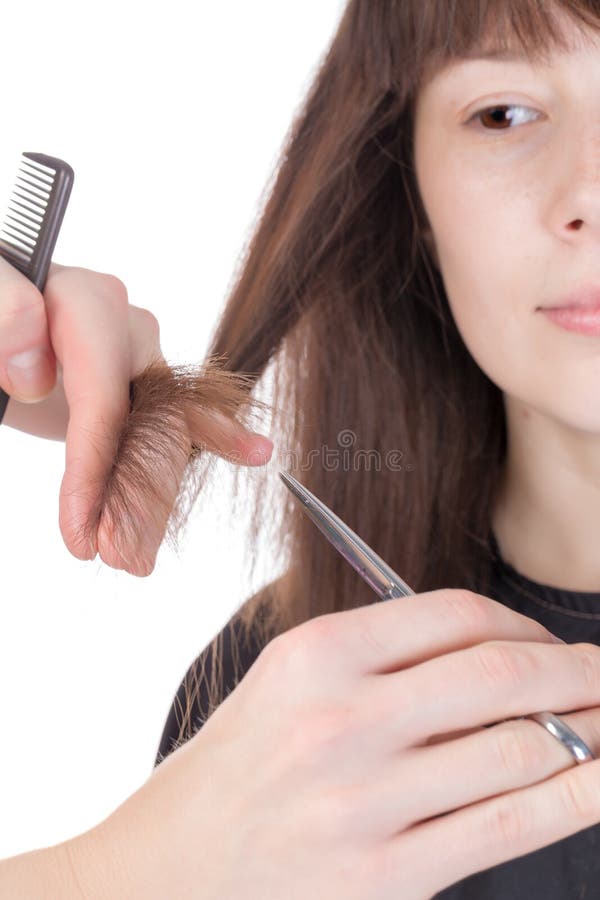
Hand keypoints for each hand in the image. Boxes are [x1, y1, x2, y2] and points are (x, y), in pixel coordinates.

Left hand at [0, 258, 272, 574]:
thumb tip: (34, 377)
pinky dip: (205, 445)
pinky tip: (255, 452)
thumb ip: (2, 308)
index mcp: (85, 302)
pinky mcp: (134, 384)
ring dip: (152, 502)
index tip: (77, 527)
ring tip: (135, 558)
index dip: (95, 465)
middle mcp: (124, 325)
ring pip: (162, 435)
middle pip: (146, 421)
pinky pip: (173, 420)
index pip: (104, 395)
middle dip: (133, 497)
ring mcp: (134, 355)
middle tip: (112, 558)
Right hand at [70, 589, 599, 898]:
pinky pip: (508, 826)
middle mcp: (342, 720)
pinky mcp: (387, 877)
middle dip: (578, 669)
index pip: (453, 615)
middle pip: (498, 676)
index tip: (550, 641)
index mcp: (316, 655)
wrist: (171, 869)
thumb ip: (385, 658)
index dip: (524, 625)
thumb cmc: (241, 764)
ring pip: (518, 751)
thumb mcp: (290, 681)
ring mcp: (366, 803)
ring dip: (588, 730)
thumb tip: (500, 655)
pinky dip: (575, 797)